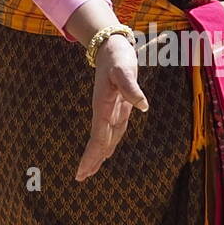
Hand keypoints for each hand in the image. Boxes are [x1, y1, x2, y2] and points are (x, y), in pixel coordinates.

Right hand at [77, 36, 147, 178]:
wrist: (110, 46)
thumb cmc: (118, 57)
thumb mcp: (125, 70)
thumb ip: (132, 88)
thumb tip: (143, 106)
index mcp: (103, 106)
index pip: (98, 137)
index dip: (92, 155)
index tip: (82, 171)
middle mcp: (104, 111)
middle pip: (97, 141)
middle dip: (90, 160)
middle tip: (80, 178)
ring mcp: (109, 110)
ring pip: (103, 137)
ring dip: (96, 154)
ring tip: (88, 171)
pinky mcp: (116, 106)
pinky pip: (111, 130)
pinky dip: (106, 143)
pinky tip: (105, 152)